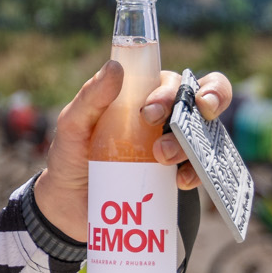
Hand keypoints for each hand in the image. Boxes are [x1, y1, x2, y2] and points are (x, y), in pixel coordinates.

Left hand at [32, 65, 232, 241]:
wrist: (70, 205)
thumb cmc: (71, 155)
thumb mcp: (73, 124)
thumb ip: (91, 97)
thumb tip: (115, 67)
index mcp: (143, 98)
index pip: (173, 82)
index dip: (174, 89)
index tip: (151, 109)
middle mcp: (165, 120)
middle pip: (197, 105)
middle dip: (189, 113)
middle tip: (159, 134)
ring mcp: (174, 148)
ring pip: (202, 137)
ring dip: (188, 145)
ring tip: (162, 158)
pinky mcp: (176, 178)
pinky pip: (200, 171)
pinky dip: (196, 173)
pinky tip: (179, 181)